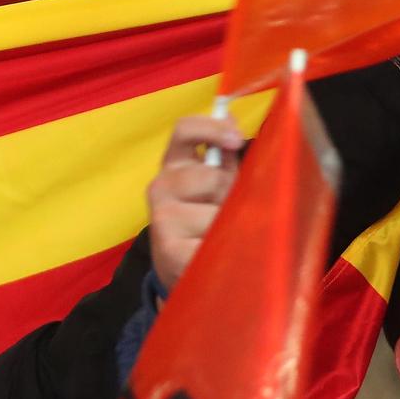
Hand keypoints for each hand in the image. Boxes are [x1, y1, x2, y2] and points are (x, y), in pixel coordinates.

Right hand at [147, 114, 244, 292]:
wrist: (181, 270)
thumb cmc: (206, 220)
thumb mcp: (218, 186)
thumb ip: (226, 160)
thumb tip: (238, 133)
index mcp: (176, 164)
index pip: (184, 130)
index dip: (212, 128)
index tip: (236, 140)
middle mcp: (162, 186)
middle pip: (214, 178)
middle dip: (231, 195)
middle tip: (227, 212)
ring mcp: (162, 218)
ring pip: (218, 213)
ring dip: (230, 226)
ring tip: (221, 236)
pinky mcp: (169, 249)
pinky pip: (214, 243)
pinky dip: (224, 252)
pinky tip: (214, 257)